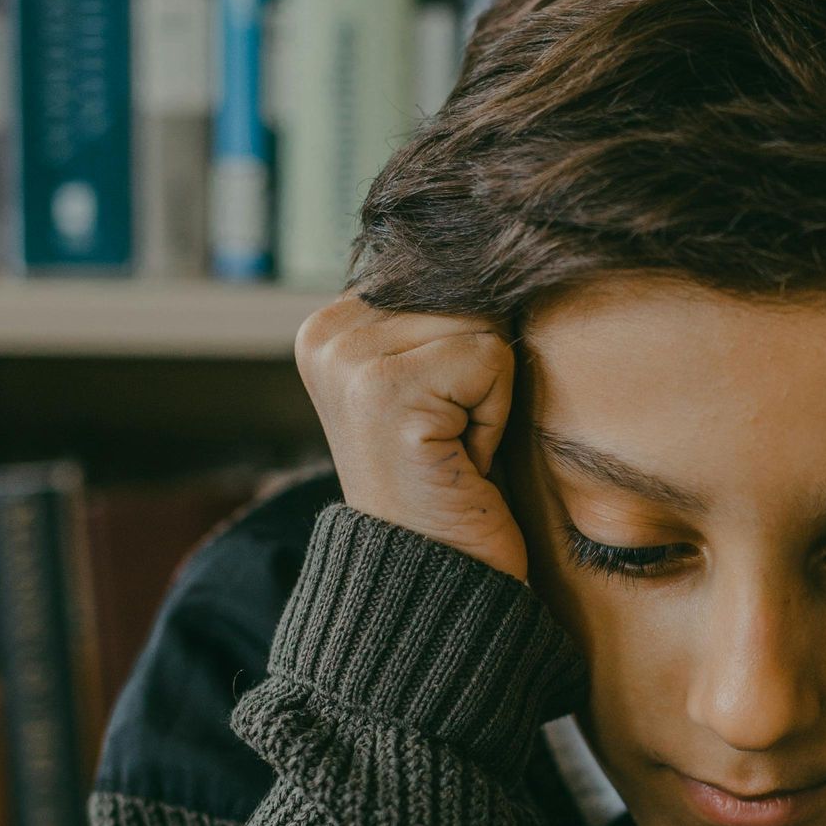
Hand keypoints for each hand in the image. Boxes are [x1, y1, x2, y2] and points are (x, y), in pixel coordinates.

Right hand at [295, 292, 527, 579]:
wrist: (433, 578)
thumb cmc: (448, 481)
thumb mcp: (430, 384)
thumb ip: (438, 317)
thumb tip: (499, 247)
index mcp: (329, 325)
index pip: (445, 278)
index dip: (465, 351)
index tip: (434, 418)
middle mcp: (326, 335)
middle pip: (467, 295)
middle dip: (479, 372)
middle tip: (447, 439)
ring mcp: (350, 362)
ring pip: (483, 326)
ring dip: (489, 396)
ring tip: (452, 448)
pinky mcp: (388, 392)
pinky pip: (492, 360)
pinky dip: (493, 417)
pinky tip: (459, 460)